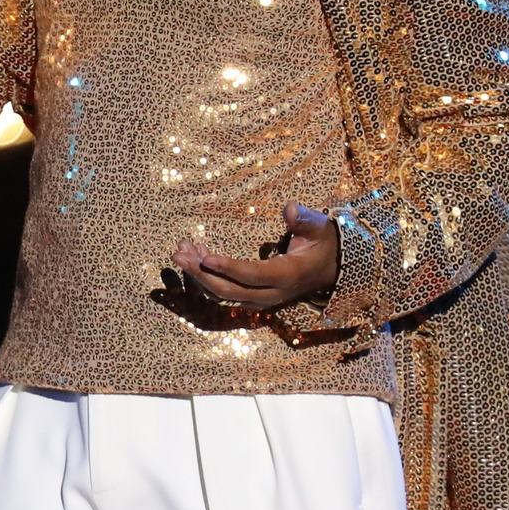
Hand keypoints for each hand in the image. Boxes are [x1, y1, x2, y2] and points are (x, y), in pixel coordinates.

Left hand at [170, 205, 339, 313]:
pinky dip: (207, 277)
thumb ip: (304, 220)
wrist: (330, 268)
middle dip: (201, 273)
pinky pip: (225, 292)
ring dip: (199, 275)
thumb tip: (290, 209)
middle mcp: (270, 294)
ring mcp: (260, 300)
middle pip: (229, 290)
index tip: (205, 256)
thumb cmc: (322, 243)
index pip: (251, 275)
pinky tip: (195, 256)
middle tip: (178, 253)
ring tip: (180, 252)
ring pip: (223, 294)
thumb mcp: (318, 228)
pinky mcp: (253, 298)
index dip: (227, 268)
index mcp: (286, 276)